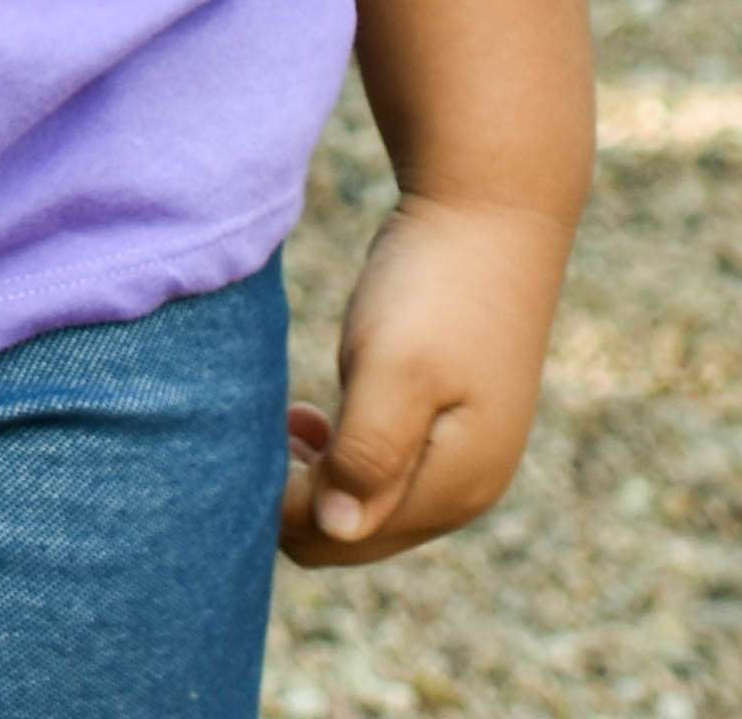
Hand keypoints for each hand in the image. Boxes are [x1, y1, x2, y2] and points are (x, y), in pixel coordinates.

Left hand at [280, 191, 568, 568]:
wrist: (494, 204)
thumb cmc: (438, 285)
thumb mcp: (395, 367)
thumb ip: (366, 454)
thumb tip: (335, 528)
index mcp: (455, 486)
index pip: (342, 538)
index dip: (282, 506)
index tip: (247, 443)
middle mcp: (465, 488)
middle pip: (352, 535)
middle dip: (296, 501)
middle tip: (254, 436)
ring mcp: (461, 456)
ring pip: (362, 504)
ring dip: (312, 479)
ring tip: (280, 425)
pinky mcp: (449, 421)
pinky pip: (378, 470)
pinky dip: (336, 456)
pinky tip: (308, 419)